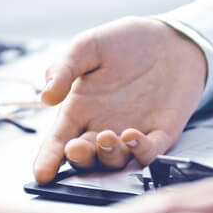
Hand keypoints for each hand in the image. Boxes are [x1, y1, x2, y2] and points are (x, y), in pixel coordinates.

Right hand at [33, 17, 207, 183]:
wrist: (170, 38)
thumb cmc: (126, 43)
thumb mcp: (88, 47)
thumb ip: (64, 69)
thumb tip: (46, 97)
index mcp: (80, 110)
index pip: (58, 142)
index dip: (48, 159)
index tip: (41, 173)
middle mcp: (102, 127)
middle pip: (86, 157)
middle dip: (80, 159)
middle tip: (77, 148)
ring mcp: (131, 133)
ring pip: (116, 160)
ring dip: (109, 155)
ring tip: (106, 137)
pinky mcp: (160, 134)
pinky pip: (150, 153)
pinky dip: (141, 151)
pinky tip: (132, 136)